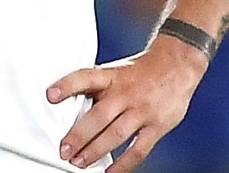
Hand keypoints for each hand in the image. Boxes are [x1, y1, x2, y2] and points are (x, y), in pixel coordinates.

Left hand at [47, 38, 208, 170]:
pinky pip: (138, 149)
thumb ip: (98, 87)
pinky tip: (110, 172)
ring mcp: (142, 110)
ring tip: (79, 162)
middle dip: (79, 135)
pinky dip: (123, 164)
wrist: (177, 65)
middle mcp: (126, 93)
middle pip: (98, 116)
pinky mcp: (157, 126)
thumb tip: (71, 103)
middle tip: (64, 149)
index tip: (51, 95)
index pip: (86, 77)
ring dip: (95, 151)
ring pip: (115, 135)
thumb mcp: (116, 70)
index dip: (67, 85)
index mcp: (112, 76)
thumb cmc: (141, 71)